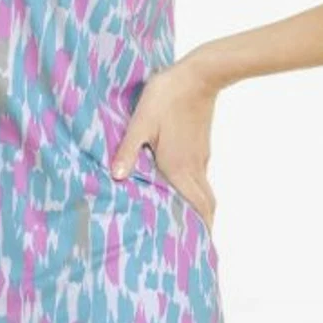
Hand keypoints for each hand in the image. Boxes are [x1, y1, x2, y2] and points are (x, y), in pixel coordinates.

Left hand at [109, 57, 220, 232]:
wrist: (199, 74)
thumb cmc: (167, 97)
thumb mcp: (141, 122)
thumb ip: (128, 150)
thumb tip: (116, 178)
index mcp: (179, 168)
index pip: (197, 208)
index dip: (201, 229)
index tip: (200, 249)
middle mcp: (194, 166)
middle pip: (205, 204)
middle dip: (202, 224)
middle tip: (195, 241)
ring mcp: (200, 155)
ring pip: (203, 190)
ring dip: (198, 207)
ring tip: (185, 219)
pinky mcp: (201, 144)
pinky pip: (200, 175)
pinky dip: (194, 189)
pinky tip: (179, 184)